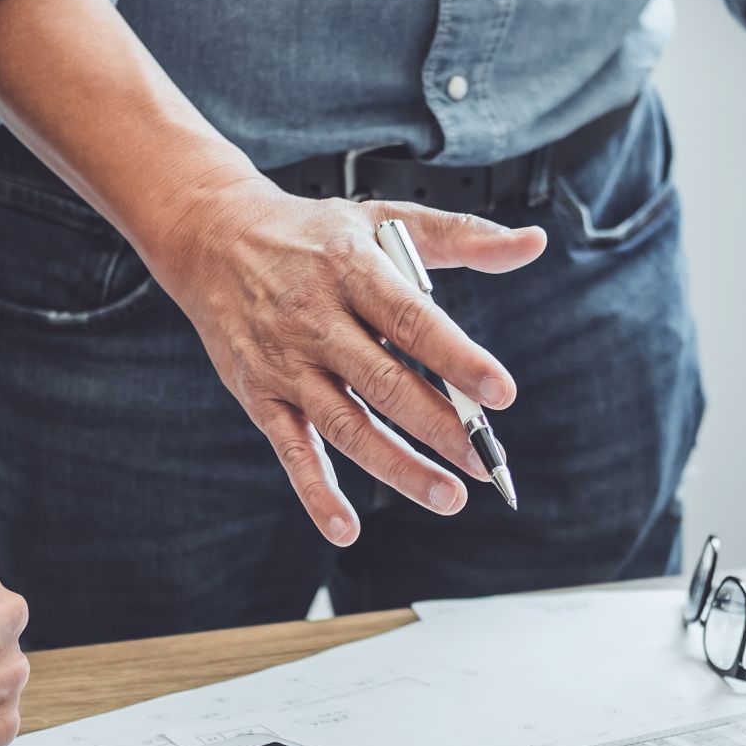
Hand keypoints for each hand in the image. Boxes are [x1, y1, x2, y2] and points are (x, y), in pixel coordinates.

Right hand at [152, 178, 545, 543]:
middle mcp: (316, 320)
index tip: (500, 391)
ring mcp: (287, 363)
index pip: (412, 320)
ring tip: (447, 496)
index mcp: (353, 271)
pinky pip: (291, 450)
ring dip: (396, 466)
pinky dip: (315, 491)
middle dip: (439, 426)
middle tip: (484, 460)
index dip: (457, 358)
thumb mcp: (384, 218)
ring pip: (345, 424)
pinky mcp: (261, 396)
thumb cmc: (313, 234)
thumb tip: (533, 244)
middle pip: (384, 382)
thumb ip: (463, 235)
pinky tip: (345, 527)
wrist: (213, 238)